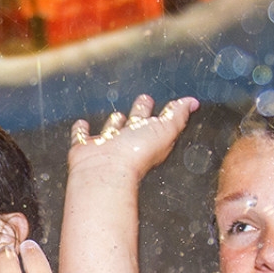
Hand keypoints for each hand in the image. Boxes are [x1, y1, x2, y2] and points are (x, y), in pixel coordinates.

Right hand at [68, 94, 196, 182]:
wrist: (106, 172)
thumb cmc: (136, 155)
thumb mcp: (166, 130)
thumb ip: (178, 115)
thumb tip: (193, 102)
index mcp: (149, 139)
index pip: (160, 121)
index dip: (166, 111)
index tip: (170, 102)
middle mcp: (129, 143)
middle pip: (137, 123)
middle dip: (141, 112)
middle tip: (144, 100)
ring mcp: (106, 146)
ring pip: (112, 130)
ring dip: (114, 122)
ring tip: (117, 114)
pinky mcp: (84, 149)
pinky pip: (81, 137)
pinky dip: (80, 130)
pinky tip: (81, 124)